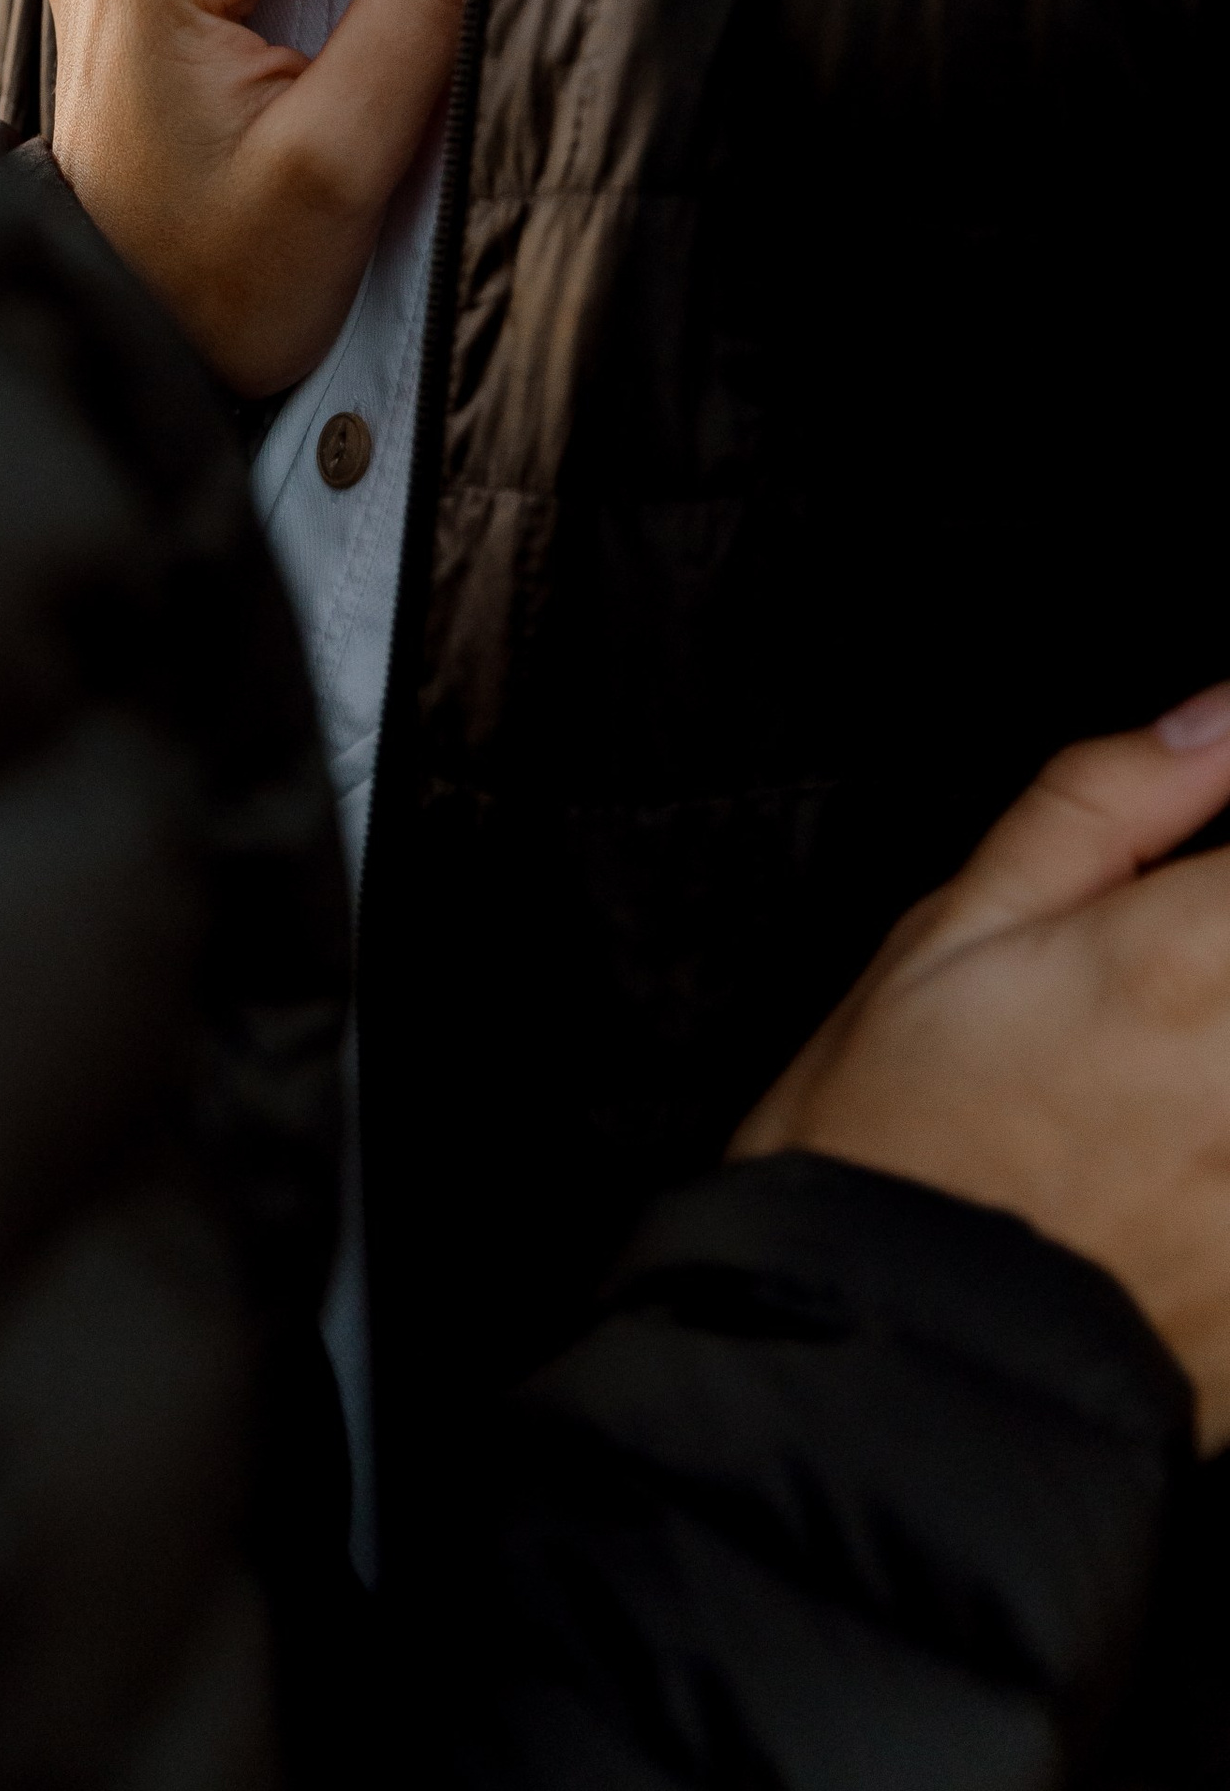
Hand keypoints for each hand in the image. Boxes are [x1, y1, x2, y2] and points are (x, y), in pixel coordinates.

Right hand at [737, 689, 1229, 1449]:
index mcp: (1192, 958)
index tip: (1196, 896)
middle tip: (1169, 971)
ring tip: (1165, 1059)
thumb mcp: (953, 927)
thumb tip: (1218, 712)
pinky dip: (1228, 1148)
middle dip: (1221, 947)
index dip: (1226, 879)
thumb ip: (1109, 800)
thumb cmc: (894, 1135)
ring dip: (1218, 1046)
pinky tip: (1175, 1150)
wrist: (885, 1368)